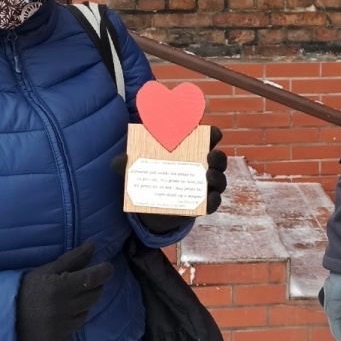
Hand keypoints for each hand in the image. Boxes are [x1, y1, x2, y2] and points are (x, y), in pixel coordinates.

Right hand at [16, 241, 112, 340]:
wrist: (3, 319)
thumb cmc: (25, 289)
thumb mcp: (46, 270)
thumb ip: (72, 259)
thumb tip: (93, 246)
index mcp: (59, 288)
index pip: (93, 279)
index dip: (104, 271)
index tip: (107, 267)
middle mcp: (63, 310)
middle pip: (95, 296)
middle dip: (93, 286)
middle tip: (83, 282)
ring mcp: (61, 329)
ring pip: (86, 313)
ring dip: (81, 305)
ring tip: (64, 301)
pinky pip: (75, 329)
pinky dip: (71, 322)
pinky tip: (57, 317)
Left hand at [111, 126, 228, 233]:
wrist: (148, 209)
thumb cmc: (148, 178)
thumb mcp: (136, 169)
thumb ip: (126, 163)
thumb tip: (121, 160)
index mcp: (189, 151)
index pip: (206, 139)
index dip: (212, 134)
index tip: (212, 132)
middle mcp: (201, 167)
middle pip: (217, 158)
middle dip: (218, 156)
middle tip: (210, 155)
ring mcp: (203, 186)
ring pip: (219, 180)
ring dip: (218, 177)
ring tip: (208, 176)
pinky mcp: (201, 205)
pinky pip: (214, 203)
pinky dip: (214, 200)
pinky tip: (209, 198)